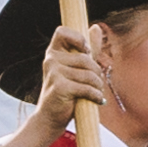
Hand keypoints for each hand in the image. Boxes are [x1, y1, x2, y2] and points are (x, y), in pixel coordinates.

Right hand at [16, 24, 105, 146]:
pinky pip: (87, 88)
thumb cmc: (66, 93)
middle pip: (86, 58)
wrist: (50, 119)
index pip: (62, 31)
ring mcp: (53, 72)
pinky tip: (95, 101)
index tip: (85, 52)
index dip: (78, 38)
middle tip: (95, 84)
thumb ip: (87, 49)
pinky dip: (96, 96)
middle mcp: (50, 60)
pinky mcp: (59, 86)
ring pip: (89, 74)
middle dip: (96, 72)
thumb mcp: (77, 69)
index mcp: (53, 53)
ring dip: (97, 87)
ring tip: (94, 93)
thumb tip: (96, 27)